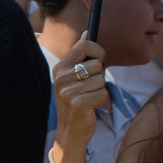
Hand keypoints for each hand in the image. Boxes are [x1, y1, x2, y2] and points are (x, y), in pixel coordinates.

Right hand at [51, 38, 108, 159]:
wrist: (70, 131)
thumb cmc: (77, 100)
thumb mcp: (75, 76)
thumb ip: (81, 54)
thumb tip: (87, 32)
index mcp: (60, 67)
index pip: (84, 45)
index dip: (98, 52)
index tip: (99, 61)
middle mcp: (61, 77)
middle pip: (98, 64)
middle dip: (100, 76)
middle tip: (89, 88)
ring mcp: (68, 90)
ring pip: (102, 79)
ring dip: (100, 90)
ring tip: (88, 98)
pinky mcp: (77, 103)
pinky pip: (103, 93)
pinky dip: (101, 101)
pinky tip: (90, 107)